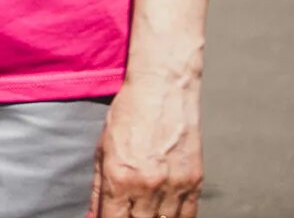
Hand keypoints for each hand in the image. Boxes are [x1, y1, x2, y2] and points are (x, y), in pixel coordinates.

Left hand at [89, 74, 203, 217]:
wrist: (162, 89)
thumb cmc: (128, 115)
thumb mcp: (102, 150)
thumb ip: (98, 190)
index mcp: (120, 178)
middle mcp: (147, 186)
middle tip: (127, 213)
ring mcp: (174, 186)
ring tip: (145, 212)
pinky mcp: (195, 182)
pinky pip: (188, 216)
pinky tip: (165, 215)